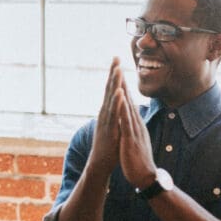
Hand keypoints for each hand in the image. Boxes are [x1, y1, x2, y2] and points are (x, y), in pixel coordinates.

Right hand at [88, 58, 123, 178]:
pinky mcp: (109, 128)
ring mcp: (106, 120)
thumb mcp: (114, 125)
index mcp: (107, 111)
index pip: (111, 89)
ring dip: (114, 84)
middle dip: (113, 73)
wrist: (100, 163)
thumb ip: (116, 114)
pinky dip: (116, 102)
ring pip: (110, 98)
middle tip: (116, 57)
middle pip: (109, 89)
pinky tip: (119, 92)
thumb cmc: (109, 145)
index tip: (117, 60)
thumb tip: (120, 104)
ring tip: (118, 70)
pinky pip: (114, 113)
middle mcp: (105, 112)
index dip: (114, 75)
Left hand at [117, 78, 157, 188]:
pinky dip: (123, 110)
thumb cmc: (139, 159)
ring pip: (128, 107)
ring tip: (118, 74)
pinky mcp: (131, 138)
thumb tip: (133, 118)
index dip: (123, 86)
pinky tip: (120, 99)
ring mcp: (134, 130)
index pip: (128, 101)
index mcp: (135, 123)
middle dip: (122, 81)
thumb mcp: (137, 139)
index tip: (117, 72)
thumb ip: (135, 127)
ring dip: (123, 90)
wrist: (146, 176)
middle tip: (117, 63)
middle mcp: (136, 123)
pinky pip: (126, 122)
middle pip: (128, 99)